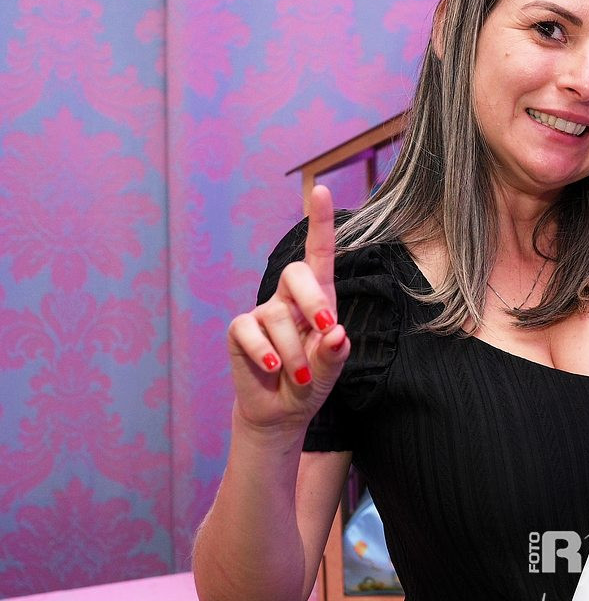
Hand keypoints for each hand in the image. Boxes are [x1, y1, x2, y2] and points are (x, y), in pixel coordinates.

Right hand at [225, 184, 350, 434]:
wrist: (282, 411)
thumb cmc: (312, 382)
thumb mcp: (330, 369)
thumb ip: (334, 353)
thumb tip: (336, 333)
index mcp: (319, 297)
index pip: (320, 253)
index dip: (320, 221)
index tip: (321, 189)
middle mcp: (290, 298)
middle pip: (296, 273)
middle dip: (313, 302)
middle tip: (326, 332)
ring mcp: (263, 312)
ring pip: (277, 316)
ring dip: (294, 351)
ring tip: (300, 377)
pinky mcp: (241, 331)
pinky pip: (249, 331)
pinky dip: (265, 352)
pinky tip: (274, 368)